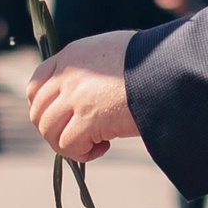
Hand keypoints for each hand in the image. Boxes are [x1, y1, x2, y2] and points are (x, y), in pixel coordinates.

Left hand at [25, 30, 138, 161]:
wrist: (172, 68)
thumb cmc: (151, 63)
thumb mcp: (112, 54)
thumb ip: (90, 71)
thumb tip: (80, 98)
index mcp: (72, 56)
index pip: (35, 86)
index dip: (43, 108)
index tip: (61, 120)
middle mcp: (69, 74)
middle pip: (38, 113)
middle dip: (55, 131)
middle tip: (80, 137)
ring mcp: (76, 95)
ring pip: (49, 132)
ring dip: (68, 145)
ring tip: (95, 143)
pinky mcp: (89, 118)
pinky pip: (68, 146)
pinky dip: (83, 153)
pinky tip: (105, 146)